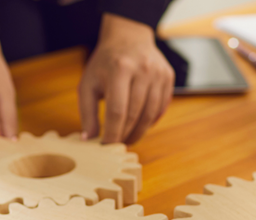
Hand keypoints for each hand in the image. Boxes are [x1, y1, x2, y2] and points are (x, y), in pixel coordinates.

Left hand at [79, 13, 173, 144]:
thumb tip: (89, 139)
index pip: (117, 111)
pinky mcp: (168, 76)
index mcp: (119, 69)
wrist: (129, 38)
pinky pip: (161, 107)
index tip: (106, 146)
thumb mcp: (88, 83)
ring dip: (139, 132)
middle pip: (135, 114)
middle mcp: (142, 70)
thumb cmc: (105, 63)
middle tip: (117, 145)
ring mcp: (158, 73)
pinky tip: (140, 125)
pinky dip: (150, 121)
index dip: (112, 133)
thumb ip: (87, 112)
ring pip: (150, 114)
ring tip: (128, 139)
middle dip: (125, 135)